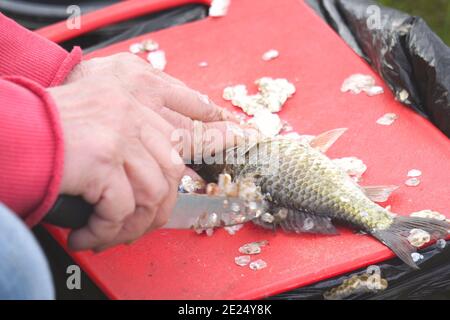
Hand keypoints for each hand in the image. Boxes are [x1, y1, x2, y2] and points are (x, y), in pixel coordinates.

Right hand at [49, 54, 255, 250]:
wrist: (11, 132)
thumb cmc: (51, 129)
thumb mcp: (102, 116)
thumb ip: (138, 131)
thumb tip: (170, 165)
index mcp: (135, 92)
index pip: (191, 112)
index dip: (217, 127)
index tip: (238, 135)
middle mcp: (133, 108)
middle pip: (173, 170)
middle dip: (157, 210)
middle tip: (135, 228)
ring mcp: (122, 131)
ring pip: (153, 193)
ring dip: (131, 225)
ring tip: (108, 236)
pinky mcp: (106, 156)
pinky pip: (123, 206)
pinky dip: (107, 229)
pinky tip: (89, 234)